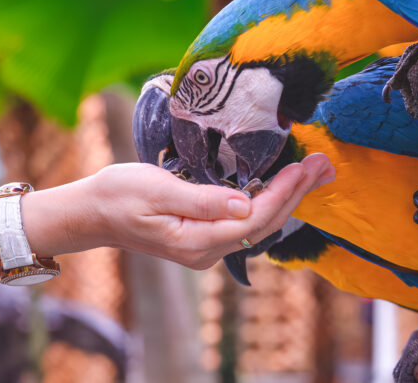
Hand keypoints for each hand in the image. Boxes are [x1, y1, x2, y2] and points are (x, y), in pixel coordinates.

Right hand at [74, 153, 333, 268]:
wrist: (92, 212)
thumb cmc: (118, 194)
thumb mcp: (156, 190)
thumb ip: (202, 200)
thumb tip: (245, 205)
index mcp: (197, 242)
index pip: (254, 220)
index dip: (282, 193)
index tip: (305, 167)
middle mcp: (207, 251)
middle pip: (264, 225)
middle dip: (296, 194)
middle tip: (325, 165)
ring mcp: (206, 246)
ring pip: (258, 224)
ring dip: (287, 197)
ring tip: (314, 173)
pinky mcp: (203, 236)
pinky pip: (245, 222)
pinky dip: (267, 200)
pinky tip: (280, 186)